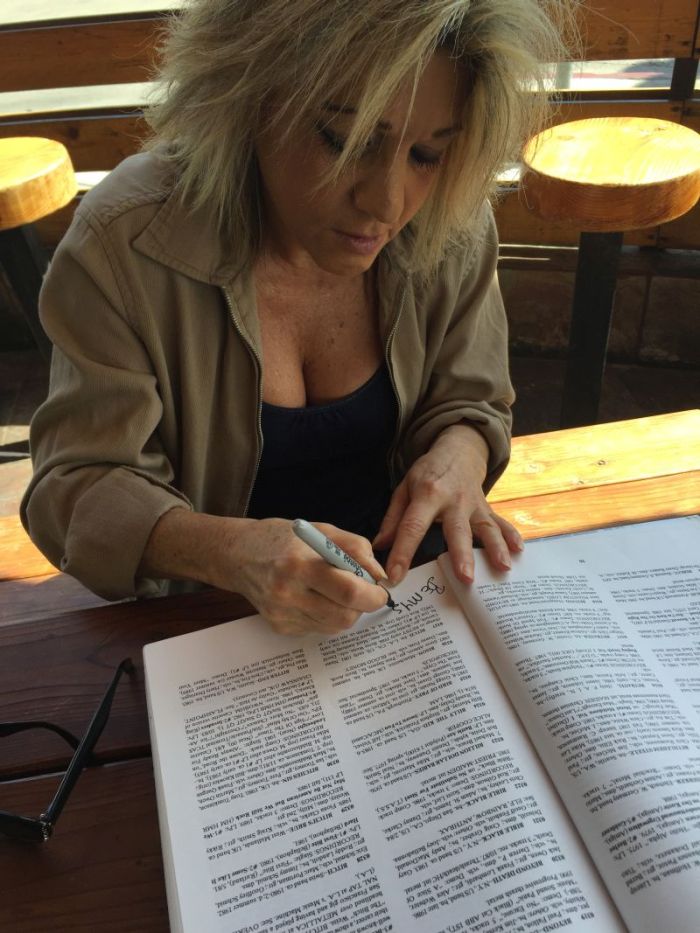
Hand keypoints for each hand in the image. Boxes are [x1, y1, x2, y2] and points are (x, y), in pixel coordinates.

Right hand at [219, 518, 389, 634]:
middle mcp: (288, 594)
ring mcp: (282, 614)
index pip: (348, 591)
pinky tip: (314, 596)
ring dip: (345, 610)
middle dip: (362, 605)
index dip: (373, 594)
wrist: (238, 555)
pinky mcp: (280, 627)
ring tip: (333, 589)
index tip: (380, 589)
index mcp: (299, 565)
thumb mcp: (321, 530)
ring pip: (335, 626)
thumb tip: (379, 575)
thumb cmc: (281, 538)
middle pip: (345, 616)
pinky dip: (327, 615)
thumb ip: (355, 549)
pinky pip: (319, 629)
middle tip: (361, 589)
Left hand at [373, 424, 522, 584]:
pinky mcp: (488, 507)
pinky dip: (512, 536)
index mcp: (427, 494)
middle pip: (457, 529)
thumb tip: (379, 546)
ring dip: (495, 548)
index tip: (395, 576)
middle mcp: (454, 500)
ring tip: (502, 567)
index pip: (413, 526)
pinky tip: (520, 551)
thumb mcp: (404, 488)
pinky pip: (501, 522)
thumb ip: (393, 518)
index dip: (403, 551)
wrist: (458, 450)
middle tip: (465, 578)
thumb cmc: (427, 474)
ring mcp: (474, 504)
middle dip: (461, 554)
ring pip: (486, 527)